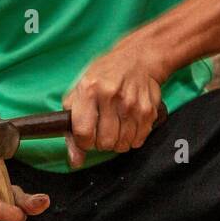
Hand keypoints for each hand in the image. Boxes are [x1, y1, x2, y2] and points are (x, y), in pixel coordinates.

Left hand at [62, 43, 166, 165]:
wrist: (137, 59)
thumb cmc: (103, 76)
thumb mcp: (78, 93)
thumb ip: (71, 128)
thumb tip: (75, 160)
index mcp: (89, 90)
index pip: (83, 134)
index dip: (83, 142)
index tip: (86, 136)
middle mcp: (111, 96)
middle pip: (104, 143)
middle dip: (101, 142)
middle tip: (102, 128)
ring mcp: (132, 104)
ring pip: (121, 145)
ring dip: (116, 141)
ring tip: (115, 125)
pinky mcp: (148, 111)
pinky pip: (137, 141)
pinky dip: (131, 138)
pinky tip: (128, 124)